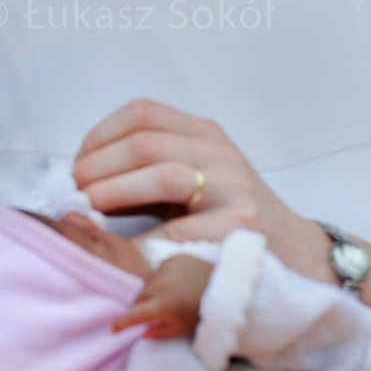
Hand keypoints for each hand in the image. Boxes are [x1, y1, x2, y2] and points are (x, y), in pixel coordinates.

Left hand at [71, 99, 333, 282]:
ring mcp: (235, 188)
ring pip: (163, 173)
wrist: (298, 258)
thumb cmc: (231, 221)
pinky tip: (122, 254)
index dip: (99, 135)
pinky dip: (140, 243)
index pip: (143, 113)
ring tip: (89, 213)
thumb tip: (80, 180)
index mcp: (206, 134)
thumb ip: (150, 172)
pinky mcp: (242, 227)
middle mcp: (221, 153)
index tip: (76, 165)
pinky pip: (179, 232)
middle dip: (97, 168)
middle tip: (73, 195)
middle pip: (144, 142)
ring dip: (114, 193)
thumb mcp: (197, 181)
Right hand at [114, 254, 212, 339]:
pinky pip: (159, 270)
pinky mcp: (174, 258)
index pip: (134, 315)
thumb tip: (142, 332)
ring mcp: (167, 268)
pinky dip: (161, 279)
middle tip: (149, 313)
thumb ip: (159, 332)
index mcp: (163, 306)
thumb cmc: (204, 312)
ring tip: (165, 298)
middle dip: (140, 307)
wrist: (227, 288)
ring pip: (147, 283)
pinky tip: (174, 284)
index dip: (122, 323)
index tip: (112, 329)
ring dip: (150, 292)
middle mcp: (161, 285)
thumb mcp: (182, 328)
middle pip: (139, 298)